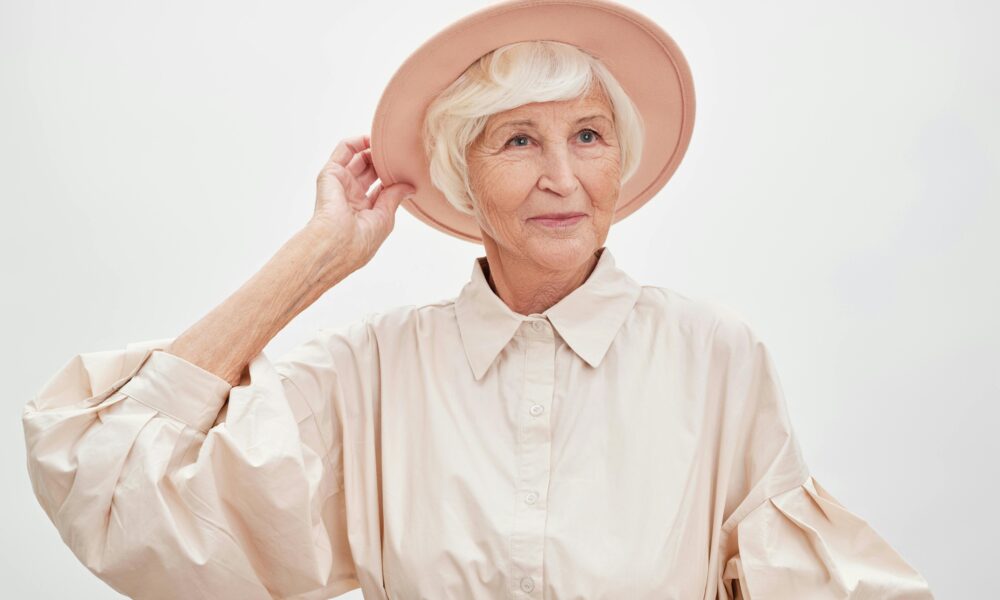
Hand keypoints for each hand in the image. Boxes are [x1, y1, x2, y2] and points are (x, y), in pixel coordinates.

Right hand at [308, 134, 414, 267]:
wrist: (336, 243)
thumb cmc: (359, 240)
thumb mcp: (385, 218)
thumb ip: (395, 197)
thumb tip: (410, 187)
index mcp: (363, 211)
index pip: (380, 187)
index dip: (393, 176)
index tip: (407, 168)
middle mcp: (350, 196)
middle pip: (370, 170)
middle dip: (384, 161)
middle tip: (399, 154)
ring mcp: (340, 183)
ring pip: (357, 157)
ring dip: (372, 148)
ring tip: (388, 143)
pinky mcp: (330, 173)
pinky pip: (343, 150)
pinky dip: (357, 141)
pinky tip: (372, 138)